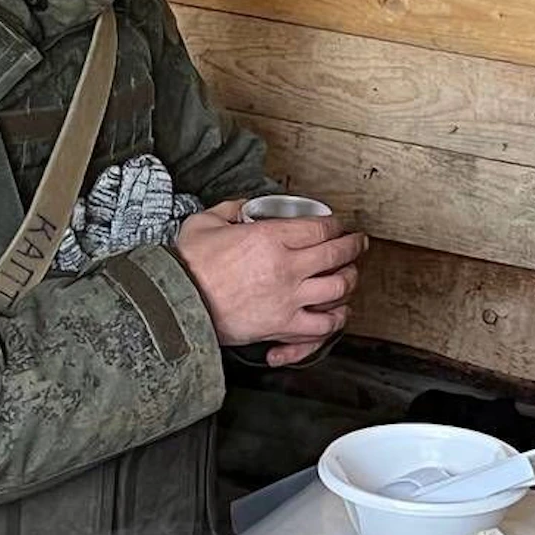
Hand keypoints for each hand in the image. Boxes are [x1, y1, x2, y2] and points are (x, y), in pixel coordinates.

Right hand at [173, 204, 366, 348]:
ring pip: (338, 290)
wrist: (176, 306)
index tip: (338, 225)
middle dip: (354, 246)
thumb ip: (231, 209)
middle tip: (358, 243)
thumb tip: (246, 207)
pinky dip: (334, 320)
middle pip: (337, 255)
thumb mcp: (205, 223)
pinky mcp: (283, 327)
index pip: (320, 228)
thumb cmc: (188, 267)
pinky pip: (322, 327)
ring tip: (350, 276)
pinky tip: (336, 314)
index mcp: (271, 239)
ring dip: (349, 280)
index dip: (335, 224)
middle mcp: (287, 269)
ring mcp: (289, 300)